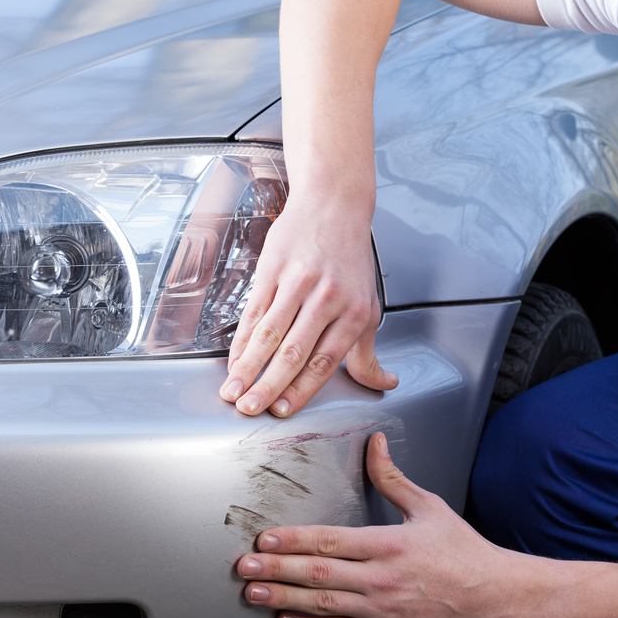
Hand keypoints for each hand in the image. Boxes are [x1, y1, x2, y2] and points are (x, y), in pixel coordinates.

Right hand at [220, 193, 397, 417]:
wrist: (334, 206)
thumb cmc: (351, 262)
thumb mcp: (369, 306)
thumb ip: (368, 352)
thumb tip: (384, 383)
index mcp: (354, 312)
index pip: (325, 360)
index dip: (301, 389)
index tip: (282, 411)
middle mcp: (328, 299)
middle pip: (294, 352)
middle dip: (269, 386)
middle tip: (250, 409)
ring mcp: (298, 283)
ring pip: (269, 334)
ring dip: (247, 368)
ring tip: (232, 392)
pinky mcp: (273, 270)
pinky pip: (254, 312)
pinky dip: (241, 340)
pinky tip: (233, 359)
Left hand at [235, 432, 520, 617]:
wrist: (494, 598)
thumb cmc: (463, 553)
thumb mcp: (429, 508)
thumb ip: (393, 478)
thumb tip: (374, 444)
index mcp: (390, 544)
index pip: (330, 540)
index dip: (292, 540)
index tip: (265, 539)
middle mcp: (382, 579)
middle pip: (317, 574)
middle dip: (275, 571)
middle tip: (244, 569)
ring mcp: (382, 610)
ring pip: (322, 606)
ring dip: (283, 600)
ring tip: (254, 595)